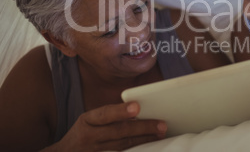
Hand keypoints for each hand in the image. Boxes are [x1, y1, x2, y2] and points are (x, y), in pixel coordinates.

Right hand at [44, 102, 166, 151]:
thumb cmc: (83, 133)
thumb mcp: (89, 120)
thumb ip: (109, 115)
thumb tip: (138, 109)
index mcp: (87, 121)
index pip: (104, 114)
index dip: (120, 111)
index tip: (137, 107)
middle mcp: (90, 136)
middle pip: (119, 132)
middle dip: (142, 127)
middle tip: (161, 125)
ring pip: (123, 146)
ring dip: (144, 139)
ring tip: (160, 133)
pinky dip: (135, 149)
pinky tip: (148, 145)